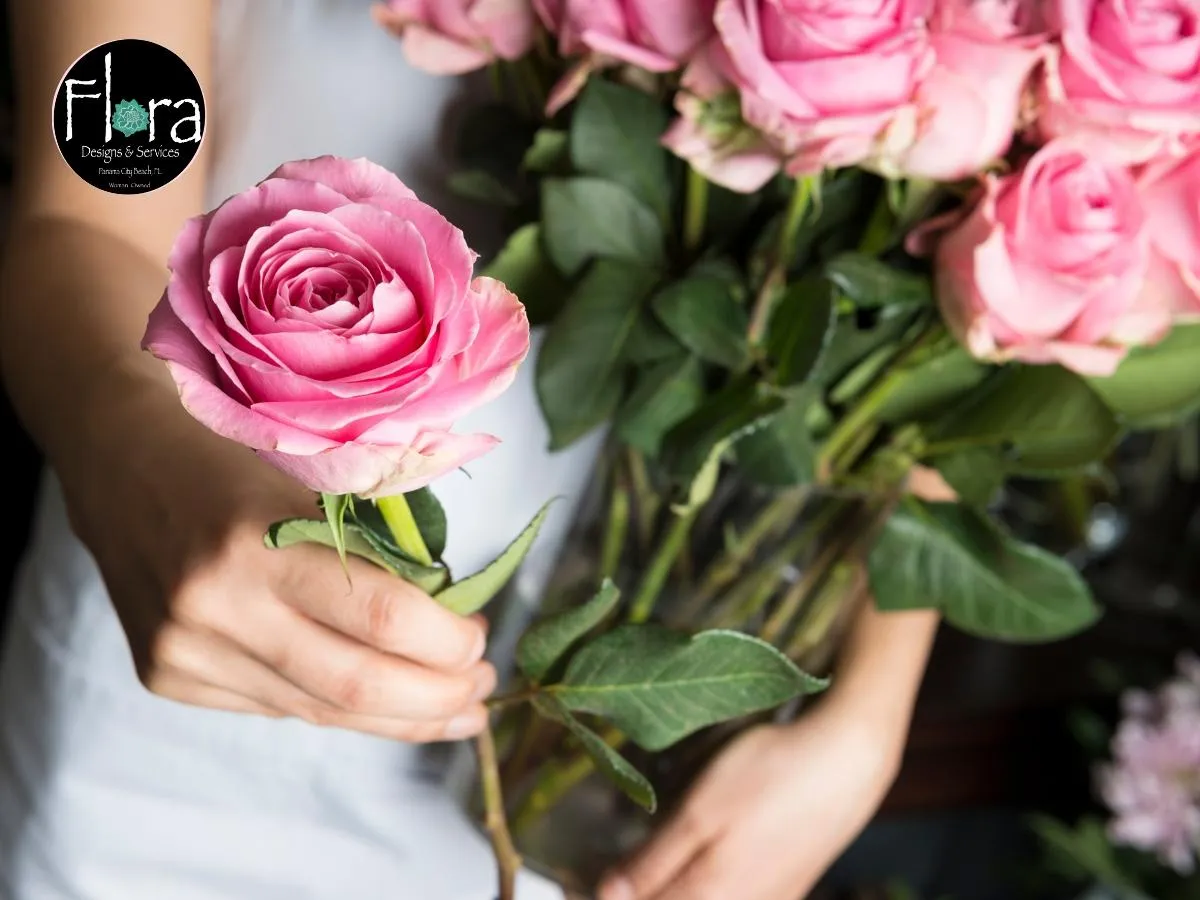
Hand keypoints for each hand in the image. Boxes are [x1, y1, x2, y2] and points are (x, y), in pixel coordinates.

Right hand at [60, 373, 493, 742]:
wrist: (119, 460)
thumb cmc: (232, 453)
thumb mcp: (311, 479)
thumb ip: (371, 550)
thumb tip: (449, 620)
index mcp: (252, 541)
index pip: (379, 618)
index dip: (445, 642)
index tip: (482, 639)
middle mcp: (212, 608)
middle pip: (355, 686)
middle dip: (436, 698)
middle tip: (481, 689)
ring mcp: (182, 651)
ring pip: (319, 711)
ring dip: (400, 717)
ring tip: (454, 711)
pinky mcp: (166, 676)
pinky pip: (278, 707)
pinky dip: (339, 707)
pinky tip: (381, 702)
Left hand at [597, 696, 903, 899]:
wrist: (849, 760)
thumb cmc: (771, 775)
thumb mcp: (699, 812)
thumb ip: (654, 863)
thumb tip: (607, 898)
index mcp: (708, 897)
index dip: (607, 895)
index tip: (581, 878)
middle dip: (638, 892)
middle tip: (610, 870)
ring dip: (670, 887)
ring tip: (647, 865)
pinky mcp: (786, 888)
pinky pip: (734, 897)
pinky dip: (702, 886)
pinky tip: (699, 864)